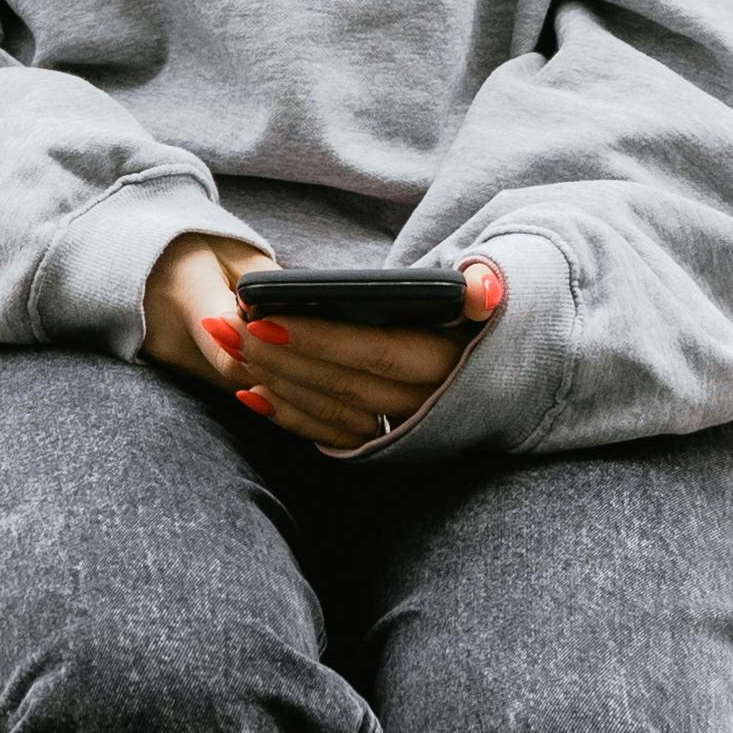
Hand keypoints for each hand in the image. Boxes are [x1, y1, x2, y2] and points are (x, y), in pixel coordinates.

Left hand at [155, 240, 503, 453]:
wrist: (506, 371)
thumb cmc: (475, 317)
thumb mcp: (487, 298)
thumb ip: (479, 288)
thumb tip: (480, 289)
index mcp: (451, 364)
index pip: (377, 353)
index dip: (320, 340)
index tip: (265, 318)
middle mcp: (429, 405)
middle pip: (344, 385)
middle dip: (280, 358)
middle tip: (226, 328)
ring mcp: (406, 430)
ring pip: (333, 411)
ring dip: (275, 382)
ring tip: (227, 347)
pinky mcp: (387, 444)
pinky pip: (332, 434)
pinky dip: (290, 417)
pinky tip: (249, 393)